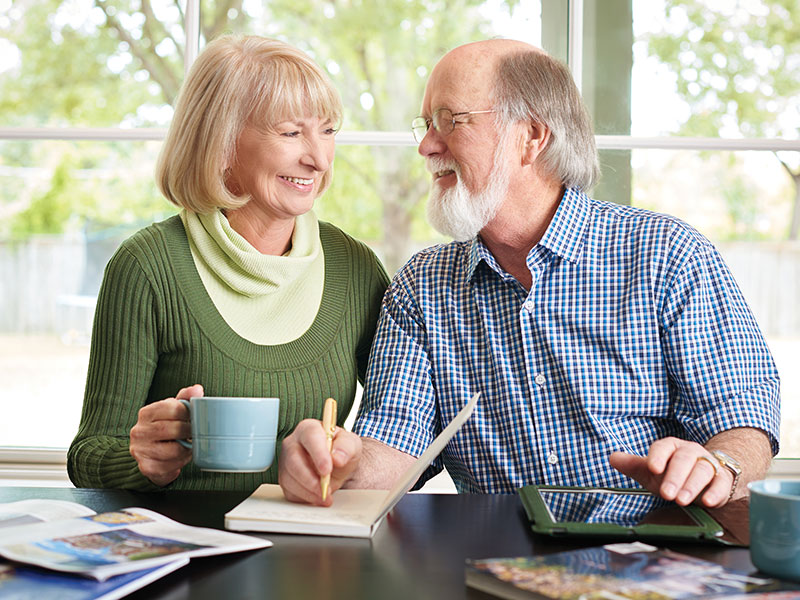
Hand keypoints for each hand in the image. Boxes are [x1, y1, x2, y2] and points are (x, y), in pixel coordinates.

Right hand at [129, 384, 201, 486]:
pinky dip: (181, 461)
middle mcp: (139, 431)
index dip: (189, 413)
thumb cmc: (165, 426)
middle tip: (196, 433)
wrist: (151, 453)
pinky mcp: (146, 467)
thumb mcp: (173, 409)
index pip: (173, 408)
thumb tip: (197, 389)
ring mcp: (140, 450)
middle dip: (189, 432)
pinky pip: (171, 466)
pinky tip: (181, 456)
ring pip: (173, 450)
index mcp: (146, 413)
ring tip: (189, 445)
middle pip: (173, 429)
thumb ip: (185, 397)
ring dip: (187, 448)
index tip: (196, 417)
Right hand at [279, 419, 361, 505]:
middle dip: (310, 479)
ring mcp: (286, 462)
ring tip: (326, 496)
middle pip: (293, 460)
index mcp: (309, 429)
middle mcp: (293, 443)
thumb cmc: (341, 450)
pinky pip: (289, 491)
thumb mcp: (351, 444)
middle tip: (325, 489)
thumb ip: (346, 448)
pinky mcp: (285, 479)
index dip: (318, 454)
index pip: (310, 437)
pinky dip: (305, 498)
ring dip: (308, 491)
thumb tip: (337, 458)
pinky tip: (317, 497)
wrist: (338, 466)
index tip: (327, 470)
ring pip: (289, 478)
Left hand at [609, 437, 733, 507]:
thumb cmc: (673, 473)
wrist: (704, 478)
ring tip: (681, 500)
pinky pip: (721, 484)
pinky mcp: (722, 479)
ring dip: (692, 486)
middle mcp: (690, 452)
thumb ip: (633, 465)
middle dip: (674, 477)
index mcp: (671, 447)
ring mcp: (708, 464)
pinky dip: (715, 493)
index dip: (658, 457)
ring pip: (702, 471)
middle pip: (683, 460)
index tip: (652, 468)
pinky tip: (707, 502)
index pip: (663, 447)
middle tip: (666, 493)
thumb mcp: (651, 471)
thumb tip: (613, 458)